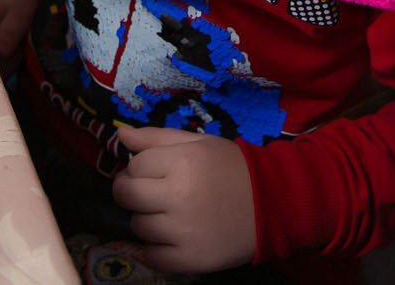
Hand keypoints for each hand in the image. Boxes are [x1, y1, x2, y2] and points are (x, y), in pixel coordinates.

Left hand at [111, 127, 256, 274]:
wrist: (274, 204)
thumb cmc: (232, 167)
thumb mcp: (198, 143)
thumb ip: (156, 138)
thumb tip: (121, 135)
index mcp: (182, 162)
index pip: (134, 166)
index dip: (139, 167)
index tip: (152, 171)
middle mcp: (179, 196)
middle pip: (127, 196)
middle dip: (131, 191)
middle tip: (148, 192)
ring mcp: (183, 232)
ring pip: (137, 226)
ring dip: (146, 219)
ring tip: (166, 213)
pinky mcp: (190, 259)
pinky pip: (151, 256)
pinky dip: (153, 249)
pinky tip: (168, 237)